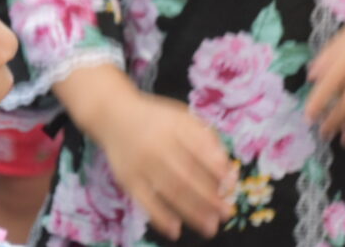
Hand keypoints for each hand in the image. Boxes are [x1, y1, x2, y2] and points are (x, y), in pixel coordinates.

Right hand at [92, 88, 234, 239]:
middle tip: (226, 213)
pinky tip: (176, 230)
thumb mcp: (183, 117)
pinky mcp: (128, 179)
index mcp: (176, 126)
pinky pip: (145, 201)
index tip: (231, 183)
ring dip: (191, 211)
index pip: (199, 148)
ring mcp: (141, 164)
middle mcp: (159, 145)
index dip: (215, 166)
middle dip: (209, 196)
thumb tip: (226, 168)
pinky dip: (160, 217)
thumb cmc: (158, 119)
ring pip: (169, 190)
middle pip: (186, 174)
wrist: (114, 115)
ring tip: (209, 226)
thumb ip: (206, 138)